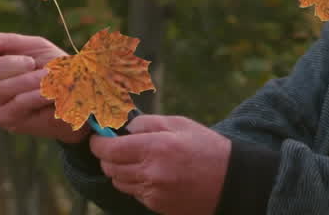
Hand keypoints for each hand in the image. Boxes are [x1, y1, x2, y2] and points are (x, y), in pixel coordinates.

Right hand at [0, 26, 88, 143]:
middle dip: (6, 65)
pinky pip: (16, 104)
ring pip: (0, 89)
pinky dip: (36, 94)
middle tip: (30, 62)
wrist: (78, 91)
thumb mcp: (33, 47)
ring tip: (48, 76)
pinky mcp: (8, 120)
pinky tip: (48, 92)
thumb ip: (5, 42)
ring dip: (29, 79)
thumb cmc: (54, 67)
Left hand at [90, 115, 230, 214]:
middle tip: (116, 148)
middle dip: (108, 157)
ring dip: (120, 171)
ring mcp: (153, 192)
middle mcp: (151, 172)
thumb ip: (149, 123)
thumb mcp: (181, 125)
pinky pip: (134, 193)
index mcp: (156, 147)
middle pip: (110, 168)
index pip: (110, 149)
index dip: (98, 143)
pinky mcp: (157, 205)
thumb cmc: (207, 148)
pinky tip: (151, 174)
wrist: (231, 181)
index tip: (98, 138)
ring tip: (137, 160)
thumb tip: (124, 128)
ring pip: (119, 182)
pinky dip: (136, 183)